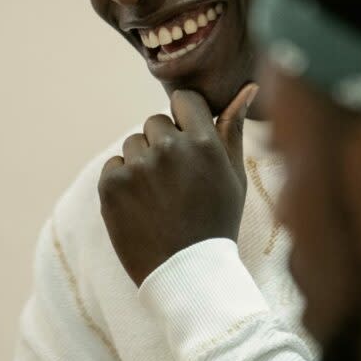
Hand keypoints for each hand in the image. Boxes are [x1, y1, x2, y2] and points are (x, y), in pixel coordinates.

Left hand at [99, 84, 257, 286]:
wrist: (187, 274)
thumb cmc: (216, 222)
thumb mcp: (233, 176)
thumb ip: (233, 128)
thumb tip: (248, 86)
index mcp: (204, 142)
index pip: (184, 100)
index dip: (185, 118)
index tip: (188, 142)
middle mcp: (170, 148)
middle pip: (155, 122)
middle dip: (163, 143)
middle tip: (176, 181)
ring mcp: (138, 166)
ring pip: (133, 144)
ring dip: (142, 163)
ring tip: (160, 197)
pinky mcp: (112, 185)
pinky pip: (113, 165)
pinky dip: (122, 182)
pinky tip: (141, 206)